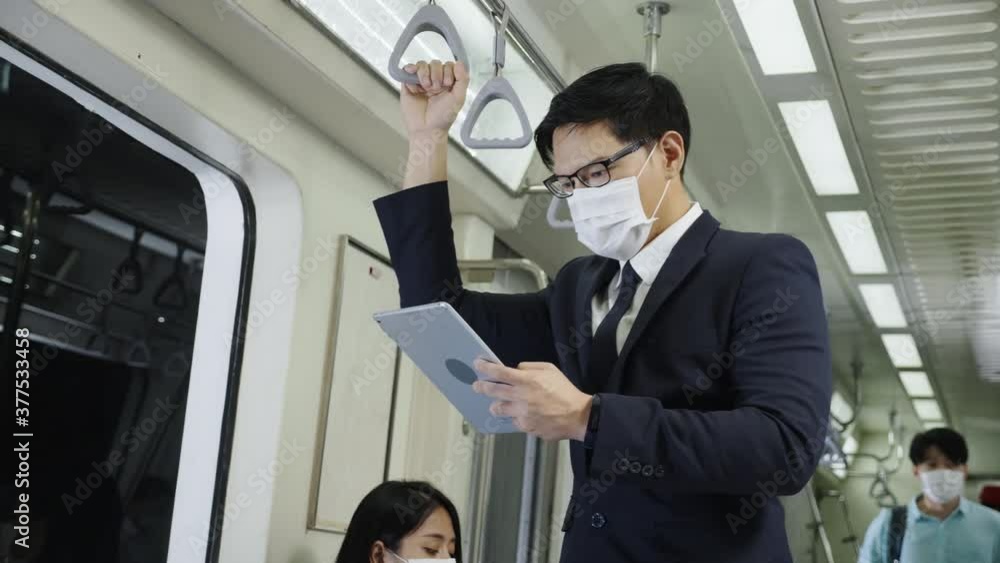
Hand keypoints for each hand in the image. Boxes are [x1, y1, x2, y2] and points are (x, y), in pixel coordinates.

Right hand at [400, 60, 468, 135]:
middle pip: (435, 63)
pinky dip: (411, 72)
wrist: (427, 129)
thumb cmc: (443, 117)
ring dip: (425, 74)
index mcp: (447, 82)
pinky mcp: (408, 84)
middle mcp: (434, 80)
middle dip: (437, 75)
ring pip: (422, 64)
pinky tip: (415, 81)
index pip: (448, 65)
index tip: (447, 85)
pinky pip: (408, 70)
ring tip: (426, 88)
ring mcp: (421, 81)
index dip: (448, 72)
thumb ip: (463, 79)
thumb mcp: (459, 98)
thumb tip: (459, 62)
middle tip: (436, 90)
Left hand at [472, 360, 591, 441]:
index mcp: (527, 380)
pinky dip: (516, 417)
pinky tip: (525, 415)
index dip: (486, 367)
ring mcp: (521, 414)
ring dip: (497, 405)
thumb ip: (530, 367)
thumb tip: (516, 369)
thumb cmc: (565, 391)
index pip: (500, 372)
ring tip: (499, 404)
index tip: (478, 364)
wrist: (578, 416)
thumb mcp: (550, 370)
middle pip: (492, 390)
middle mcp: (521, 397)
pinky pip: (514, 421)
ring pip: (498, 409)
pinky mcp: (525, 427)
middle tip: (477, 385)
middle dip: (481, 387)